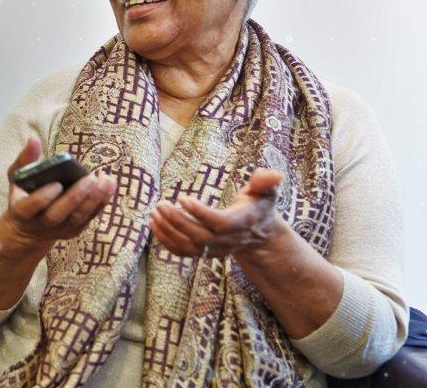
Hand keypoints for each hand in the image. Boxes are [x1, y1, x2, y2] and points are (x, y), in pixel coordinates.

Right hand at [0, 137, 116, 249]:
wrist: (29, 228)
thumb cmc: (24, 194)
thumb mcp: (18, 176)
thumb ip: (25, 159)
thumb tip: (34, 139)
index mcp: (21, 210)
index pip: (30, 207)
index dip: (43, 197)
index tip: (57, 183)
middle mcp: (39, 224)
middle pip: (57, 215)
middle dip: (74, 198)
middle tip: (90, 179)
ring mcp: (58, 230)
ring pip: (77, 219)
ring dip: (93, 200)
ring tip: (106, 180)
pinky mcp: (74, 231)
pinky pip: (89, 218)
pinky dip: (100, 203)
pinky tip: (109, 186)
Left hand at [149, 168, 283, 257]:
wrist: (259, 235)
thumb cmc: (259, 207)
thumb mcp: (267, 192)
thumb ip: (265, 182)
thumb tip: (273, 174)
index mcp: (241, 223)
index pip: (220, 223)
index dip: (201, 213)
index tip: (182, 198)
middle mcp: (227, 240)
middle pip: (199, 237)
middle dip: (178, 222)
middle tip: (160, 205)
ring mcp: (215, 249)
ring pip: (188, 246)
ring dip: (168, 231)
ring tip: (154, 212)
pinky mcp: (204, 252)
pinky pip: (183, 252)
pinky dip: (166, 241)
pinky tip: (154, 225)